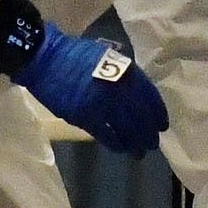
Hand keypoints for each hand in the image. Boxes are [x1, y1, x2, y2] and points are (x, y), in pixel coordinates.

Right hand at [13, 21, 170, 157]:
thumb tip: (136, 95)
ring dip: (135, 143)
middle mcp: (118, 88)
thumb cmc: (75, 55)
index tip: (162, 125)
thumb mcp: (107, 56)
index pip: (150, 96)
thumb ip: (124, 74)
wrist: (45, 58)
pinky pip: (105, 135)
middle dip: (148, 133)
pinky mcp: (84, 116)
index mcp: (125, 70)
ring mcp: (101, 103)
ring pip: (126, 129)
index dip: (158, 113)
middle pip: (140, 116)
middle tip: (152, 143)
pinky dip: (115, 144)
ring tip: (139, 152)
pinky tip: (120, 149)